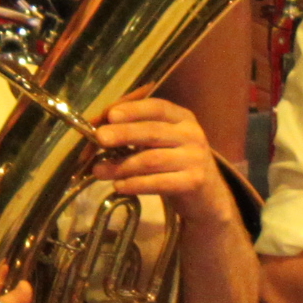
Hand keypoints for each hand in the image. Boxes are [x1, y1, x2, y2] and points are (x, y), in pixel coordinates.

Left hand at [85, 95, 232, 228]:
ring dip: (121, 165)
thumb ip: (132, 129)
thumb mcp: (158, 140)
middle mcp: (192, 134)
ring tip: (99, 171)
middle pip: (153, 132)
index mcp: (182, 118)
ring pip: (151, 159)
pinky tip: (119, 186)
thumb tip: (97, 125)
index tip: (110, 115)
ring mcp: (195, 159)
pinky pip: (158, 182)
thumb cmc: (173, 162)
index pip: (158, 107)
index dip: (133, 110)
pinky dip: (135, 184)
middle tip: (100, 138)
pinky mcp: (194, 182)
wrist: (205, 194)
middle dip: (123, 134)